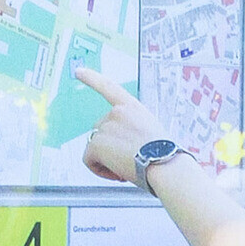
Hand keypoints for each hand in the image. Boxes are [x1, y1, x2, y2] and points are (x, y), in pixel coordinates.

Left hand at [68, 67, 163, 185]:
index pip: (109, 88)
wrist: (166, 166)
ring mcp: (106, 126)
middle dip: (110, 147)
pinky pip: (88, 160)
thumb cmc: (165, 157)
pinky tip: (117, 173)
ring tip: (127, 169)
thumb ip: (131, 131)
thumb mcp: (151, 133)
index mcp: (132, 107)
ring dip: (106, 160)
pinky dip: (99, 170)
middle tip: (129, 162)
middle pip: (101, 131)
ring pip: (95, 147)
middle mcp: (117, 112)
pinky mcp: (97, 143)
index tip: (78, 71)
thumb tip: (116, 148)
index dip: (92, 78)